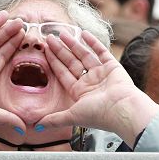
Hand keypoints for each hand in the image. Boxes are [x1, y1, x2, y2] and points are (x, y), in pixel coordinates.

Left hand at [36, 30, 158, 144]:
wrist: (122, 110)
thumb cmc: (98, 114)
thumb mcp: (72, 116)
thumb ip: (54, 119)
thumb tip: (36, 127)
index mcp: (80, 93)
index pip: (63, 74)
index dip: (53, 62)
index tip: (44, 50)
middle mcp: (90, 83)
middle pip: (72, 63)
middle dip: (60, 50)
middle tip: (49, 38)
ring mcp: (101, 74)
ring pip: (84, 55)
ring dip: (73, 44)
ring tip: (62, 33)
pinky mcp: (112, 67)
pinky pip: (101, 52)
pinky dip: (93, 43)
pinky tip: (83, 33)